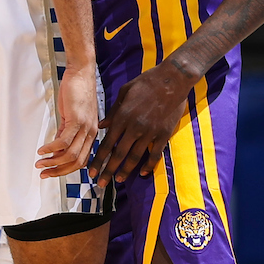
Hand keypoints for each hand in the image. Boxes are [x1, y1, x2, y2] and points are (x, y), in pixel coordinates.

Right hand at [36, 67, 98, 177]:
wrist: (81, 73)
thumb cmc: (77, 91)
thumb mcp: (72, 115)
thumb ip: (67, 131)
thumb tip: (57, 146)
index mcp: (91, 134)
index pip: (81, 161)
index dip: (66, 170)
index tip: (52, 173)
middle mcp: (91, 133)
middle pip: (77, 162)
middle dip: (59, 171)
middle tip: (44, 174)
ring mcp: (85, 128)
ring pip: (70, 155)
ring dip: (53, 162)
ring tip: (40, 164)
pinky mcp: (76, 120)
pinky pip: (63, 141)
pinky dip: (51, 149)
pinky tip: (42, 150)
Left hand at [89, 60, 191, 186]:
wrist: (172, 79)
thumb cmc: (146, 82)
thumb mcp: (124, 92)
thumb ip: (113, 111)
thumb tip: (101, 126)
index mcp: (122, 116)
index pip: (107, 143)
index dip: (98, 159)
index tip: (91, 171)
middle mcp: (134, 127)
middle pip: (119, 154)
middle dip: (108, 171)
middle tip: (100, 184)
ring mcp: (150, 131)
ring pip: (136, 157)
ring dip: (126, 171)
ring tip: (118, 180)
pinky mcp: (164, 133)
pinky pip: (155, 153)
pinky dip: (149, 165)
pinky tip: (143, 173)